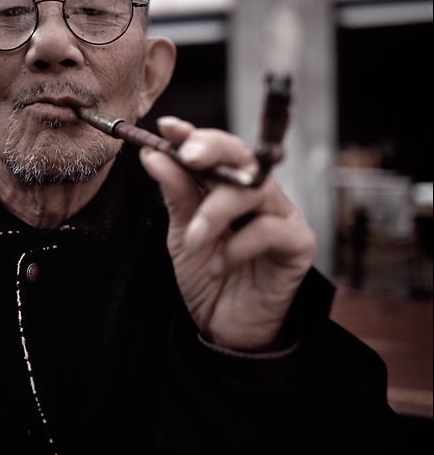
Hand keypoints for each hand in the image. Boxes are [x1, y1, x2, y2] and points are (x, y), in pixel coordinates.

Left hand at [139, 116, 316, 350]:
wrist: (224, 327)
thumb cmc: (206, 275)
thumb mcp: (183, 232)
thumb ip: (176, 194)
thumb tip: (154, 154)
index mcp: (228, 187)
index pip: (215, 151)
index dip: (194, 135)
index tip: (168, 127)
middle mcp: (258, 194)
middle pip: (243, 157)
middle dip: (213, 151)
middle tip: (189, 156)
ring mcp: (281, 215)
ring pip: (255, 190)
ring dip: (217, 211)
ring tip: (195, 240)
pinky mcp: (299, 242)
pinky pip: (270, 230)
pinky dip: (238, 247)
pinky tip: (220, 267)